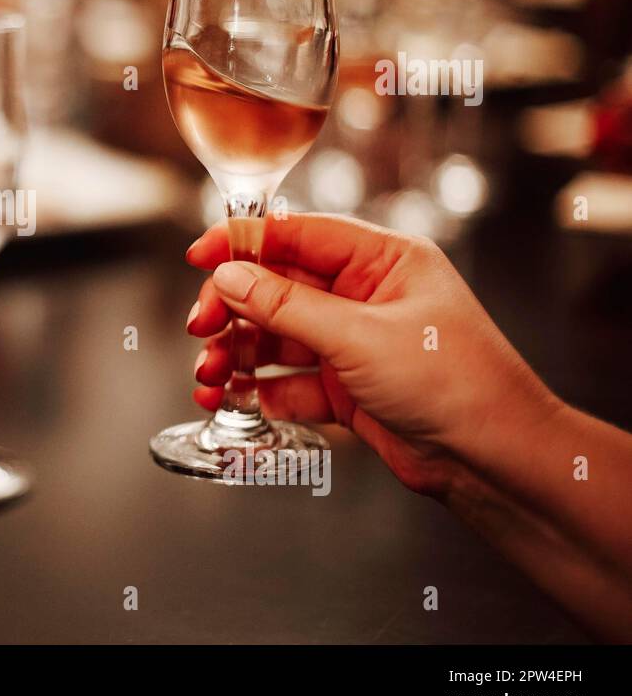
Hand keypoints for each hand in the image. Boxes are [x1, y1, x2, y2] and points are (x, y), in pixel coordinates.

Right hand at [185, 213, 561, 496]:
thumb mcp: (361, 336)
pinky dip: (256, 391)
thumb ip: (287, 306)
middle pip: (277, 288)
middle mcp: (365, 296)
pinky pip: (287, 381)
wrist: (495, 461)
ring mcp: (354, 343)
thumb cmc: (457, 384)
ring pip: (276, 337)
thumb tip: (230, 277)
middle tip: (202, 329)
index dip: (243, 243)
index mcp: (382, 260)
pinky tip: (231, 400)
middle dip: (233, 309)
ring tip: (209, 378)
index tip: (199, 255)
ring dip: (237, 354)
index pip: (298, 234)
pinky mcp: (346, 388)